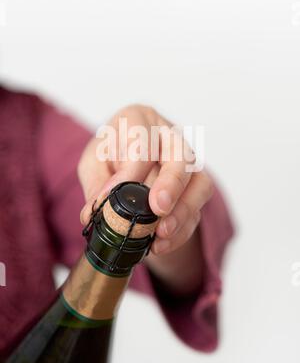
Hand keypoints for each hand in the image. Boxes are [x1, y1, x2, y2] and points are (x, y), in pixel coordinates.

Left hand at [78, 104, 212, 255]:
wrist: (125, 162)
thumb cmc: (110, 155)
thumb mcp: (93, 163)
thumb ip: (96, 183)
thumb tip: (96, 211)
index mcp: (138, 119)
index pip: (143, 139)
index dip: (132, 169)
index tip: (115, 194)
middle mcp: (168, 136)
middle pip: (181, 155)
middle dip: (171, 184)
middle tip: (158, 208)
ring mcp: (187, 162)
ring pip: (199, 182)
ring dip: (182, 211)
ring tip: (160, 233)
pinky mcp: (194, 188)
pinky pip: (197, 208)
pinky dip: (181, 229)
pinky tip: (161, 243)